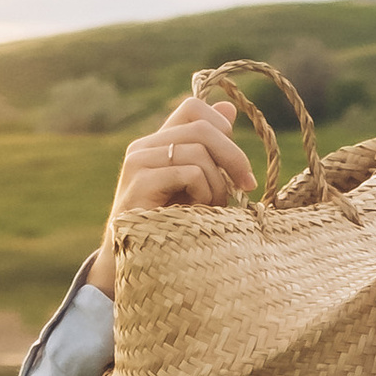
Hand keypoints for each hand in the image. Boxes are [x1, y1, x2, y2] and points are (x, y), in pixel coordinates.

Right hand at [86, 97, 258, 296]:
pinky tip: (197, 213)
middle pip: (202, 128)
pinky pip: (190, 173)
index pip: (193, 108)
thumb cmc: (168, 228)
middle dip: (234, 156)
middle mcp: (143, 147)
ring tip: (211, 209)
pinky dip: (204, 193)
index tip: (237, 162)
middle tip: (247, 185)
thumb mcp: (194, 186)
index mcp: (156, 143)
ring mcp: (138, 163)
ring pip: (199, 151)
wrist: (129, 267)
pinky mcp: (140, 184)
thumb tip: (229, 109)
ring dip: (218, 184)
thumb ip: (208, 151)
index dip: (222, 127)